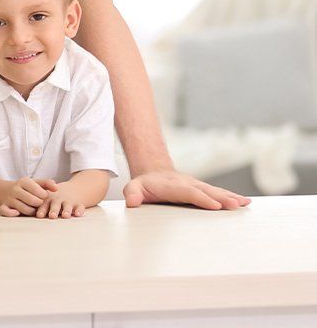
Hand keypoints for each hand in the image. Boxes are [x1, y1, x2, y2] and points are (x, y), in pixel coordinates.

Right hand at [0, 177, 57, 216]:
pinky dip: (11, 213)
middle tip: (39, 204)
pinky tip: (17, 213)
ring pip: (24, 209)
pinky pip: (5, 211)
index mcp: (24, 181)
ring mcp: (9, 198)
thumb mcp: (35, 182)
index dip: (44, 196)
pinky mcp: (3, 206)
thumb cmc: (25, 188)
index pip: (39, 191)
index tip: (44, 196)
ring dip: (31, 211)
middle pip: (33, 201)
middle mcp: (15, 189)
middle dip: (39, 204)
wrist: (4, 190)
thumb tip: (56, 189)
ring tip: (33, 209)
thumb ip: (47, 183)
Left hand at [36, 182, 86, 218]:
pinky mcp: (78, 204)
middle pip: (56, 205)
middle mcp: (58, 200)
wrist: (70, 190)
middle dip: (54, 210)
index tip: (39, 215)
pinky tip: (78, 214)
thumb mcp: (45, 200)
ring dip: (66, 210)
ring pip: (67, 206)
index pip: (44, 204)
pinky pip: (80, 206)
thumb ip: (36, 208)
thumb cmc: (52, 199)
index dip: (42, 209)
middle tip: (52, 216)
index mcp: (48, 199)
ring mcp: (68, 201)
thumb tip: (19, 216)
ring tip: (65, 215)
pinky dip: (79, 210)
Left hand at [124, 169, 250, 209]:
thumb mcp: (134, 188)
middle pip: (205, 191)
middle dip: (221, 198)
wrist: (154, 172)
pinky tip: (245, 202)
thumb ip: (132, 194)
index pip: (188, 192)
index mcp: (172, 186)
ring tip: (244, 203)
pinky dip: (232, 197)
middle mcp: (187, 184)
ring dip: (230, 197)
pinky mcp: (203, 189)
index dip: (201, 198)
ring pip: (215, 191)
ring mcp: (197, 186)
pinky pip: (219, 193)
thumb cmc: (145, 185)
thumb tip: (132, 202)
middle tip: (235, 204)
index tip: (214, 205)